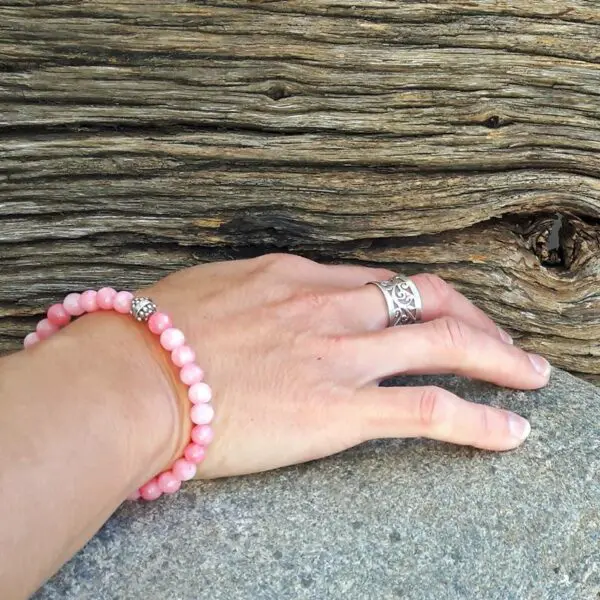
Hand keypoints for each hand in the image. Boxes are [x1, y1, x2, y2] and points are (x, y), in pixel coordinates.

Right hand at [142, 253, 550, 478]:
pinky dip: (479, 419)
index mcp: (289, 276)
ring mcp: (339, 354)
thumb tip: (247, 310)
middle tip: (496, 334)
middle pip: (423, 296)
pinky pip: (428, 409)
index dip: (408, 298)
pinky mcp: (339, 408)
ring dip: (496, 356)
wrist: (129, 378)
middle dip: (471, 312)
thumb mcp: (203, 295)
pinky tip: (511, 431)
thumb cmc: (147, 338)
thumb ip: (242, 298)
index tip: (423, 314)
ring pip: (444, 341)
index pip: (371, 281)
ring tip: (529, 373)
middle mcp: (325, 305)